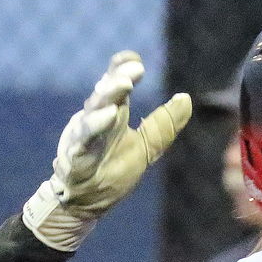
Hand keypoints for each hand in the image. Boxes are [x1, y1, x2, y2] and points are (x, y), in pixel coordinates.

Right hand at [23, 51, 191, 250]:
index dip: (121, 69)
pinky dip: (92, 129)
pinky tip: (105, 117)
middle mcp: (97, 121)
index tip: (134, 61)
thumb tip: (186, 97)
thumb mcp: (147, 145)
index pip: (115, 85)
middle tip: (133, 71)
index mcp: (113, 114)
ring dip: (106, 99)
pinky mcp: (75, 159)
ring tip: (121, 86)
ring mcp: (84, 139)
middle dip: (117, 81)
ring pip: (92, 114)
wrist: (88, 201)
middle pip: (105, 96)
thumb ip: (164, 123)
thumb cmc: (115, 168)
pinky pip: (83, 143)